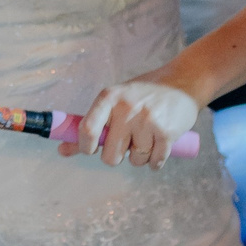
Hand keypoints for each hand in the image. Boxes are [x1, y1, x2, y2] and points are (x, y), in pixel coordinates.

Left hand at [65, 76, 199, 169]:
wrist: (182, 82)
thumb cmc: (142, 95)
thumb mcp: (114, 102)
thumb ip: (91, 127)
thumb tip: (62, 150)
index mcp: (109, 98)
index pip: (87, 129)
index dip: (85, 146)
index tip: (92, 149)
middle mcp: (127, 108)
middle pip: (110, 156)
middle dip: (117, 156)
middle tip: (127, 142)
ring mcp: (148, 120)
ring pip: (135, 160)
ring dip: (140, 157)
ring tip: (147, 138)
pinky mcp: (167, 132)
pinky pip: (155, 162)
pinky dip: (155, 161)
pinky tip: (159, 146)